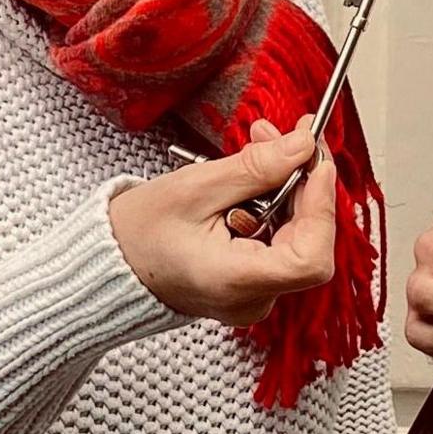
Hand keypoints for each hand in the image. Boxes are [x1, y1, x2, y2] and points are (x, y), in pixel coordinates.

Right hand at [108, 118, 337, 325]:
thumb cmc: (138, 233)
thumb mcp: (194, 189)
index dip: (322, 208)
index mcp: (235, 283)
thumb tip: (303, 147)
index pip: (311, 259)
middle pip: (308, 241)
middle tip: (287, 134)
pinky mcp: (253, 282)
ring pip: (297, 236)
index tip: (315, 163)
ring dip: (289, 186)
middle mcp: (253, 299)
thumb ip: (254, 169)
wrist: (110, 262)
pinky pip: (281, 239)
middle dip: (303, 182)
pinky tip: (255, 174)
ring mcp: (255, 295)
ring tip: (261, 143)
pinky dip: (275, 202)